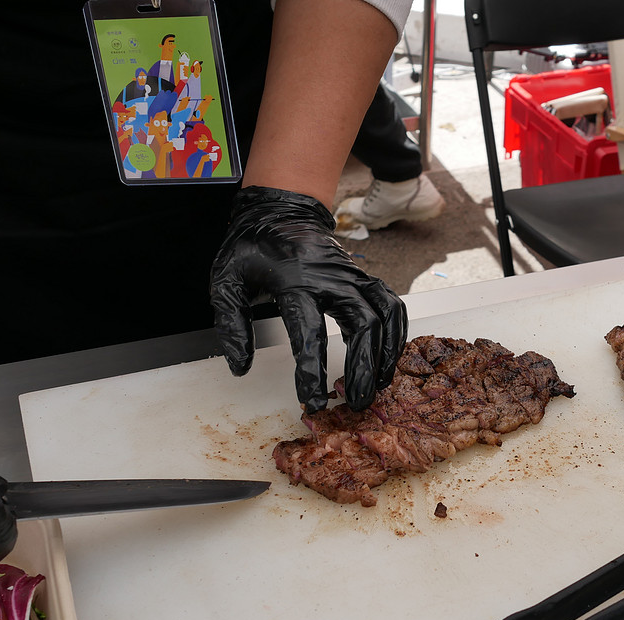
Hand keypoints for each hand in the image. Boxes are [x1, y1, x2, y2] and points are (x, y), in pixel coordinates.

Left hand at [210, 186, 407, 412]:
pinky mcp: (364, 278)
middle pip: (364, 326)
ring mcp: (353, 277)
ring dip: (386, 355)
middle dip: (363, 369)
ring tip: (377, 387)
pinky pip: (392, 305)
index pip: (309, 333)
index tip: (314, 401)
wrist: (280, 211)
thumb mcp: (226, 280)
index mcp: (295, 282)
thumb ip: (231, 324)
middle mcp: (331, 279)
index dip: (312, 372)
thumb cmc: (252, 248)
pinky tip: (389, 358)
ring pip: (385, 317)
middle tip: (355, 403)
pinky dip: (397, 333)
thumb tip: (241, 368)